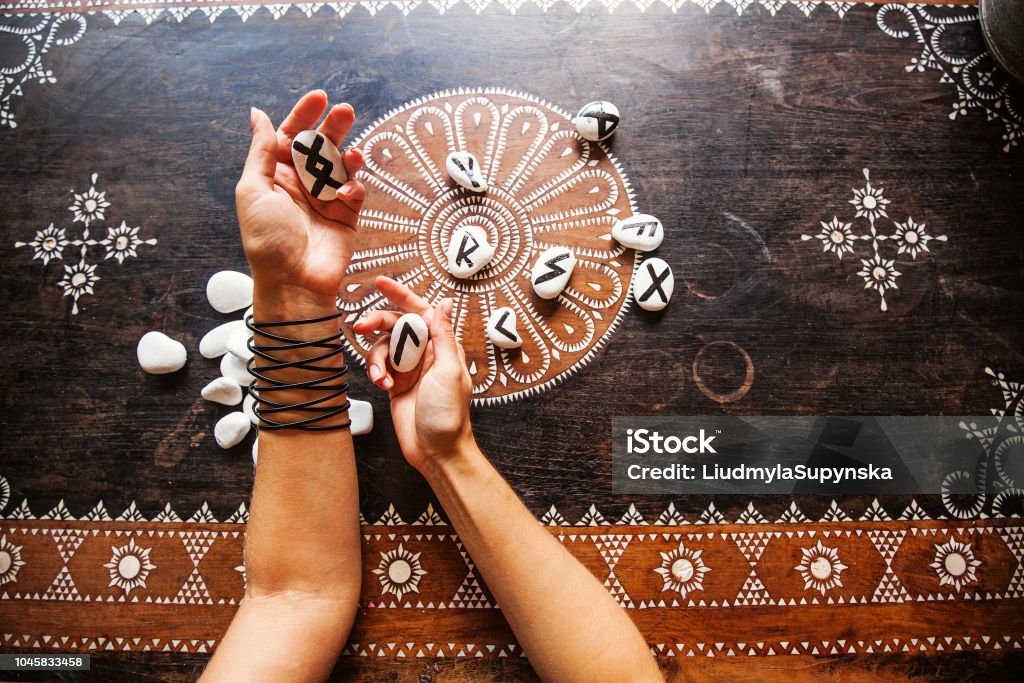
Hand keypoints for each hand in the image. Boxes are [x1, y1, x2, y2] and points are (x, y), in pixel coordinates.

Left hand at [236, 90, 365, 310]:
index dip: (304, 114)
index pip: (290, 135)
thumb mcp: (253, 190)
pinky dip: (354, 185)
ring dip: (348, 153)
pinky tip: (347, 191)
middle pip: (320, 145)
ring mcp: (325, 199)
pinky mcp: (346, 215)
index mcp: (276, 175)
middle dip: (333, 126)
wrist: (294, 282)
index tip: (319, 97)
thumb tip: (258, 113)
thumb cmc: (267, 241)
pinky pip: (355, 190)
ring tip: (353, 151)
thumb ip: (260, 151)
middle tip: (345, 110)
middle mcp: (301, 184)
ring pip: (341, 164)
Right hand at [354, 277, 475, 471]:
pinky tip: (383, 387)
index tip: (380, 282)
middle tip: (359, 325)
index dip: (401, 295)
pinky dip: (376, 374)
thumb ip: (444, 336)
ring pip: (383, 347)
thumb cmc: (449, 415)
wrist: (436, 452)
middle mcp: (426, 354)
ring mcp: (409, 369)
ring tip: (381, 379)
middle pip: (396, 326)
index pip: (420, 311)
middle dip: (377, 323)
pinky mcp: (396, 385)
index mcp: (443, 346)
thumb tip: (444, 302)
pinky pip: (379, 368)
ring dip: (376, 359)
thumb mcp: (448, 371)